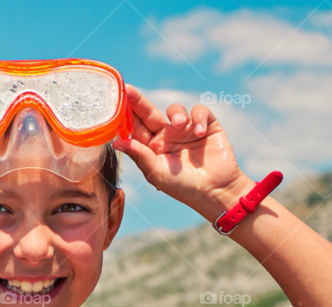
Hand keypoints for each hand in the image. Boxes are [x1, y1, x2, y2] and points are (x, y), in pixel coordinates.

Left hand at [112, 85, 252, 216]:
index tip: (115, 102)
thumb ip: (139, 155)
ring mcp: (187, 130)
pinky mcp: (207, 126)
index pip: (136, 127)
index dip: (126, 115)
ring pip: (175, 109)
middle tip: (128, 90)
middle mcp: (167, 136)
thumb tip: (116, 142)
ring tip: (180, 125)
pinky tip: (200, 132)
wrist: (216, 191)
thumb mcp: (157, 173)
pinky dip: (199, 118)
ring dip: (176, 113)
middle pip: (149, 113)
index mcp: (152, 148)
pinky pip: (199, 111)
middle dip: (139, 102)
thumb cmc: (184, 187)